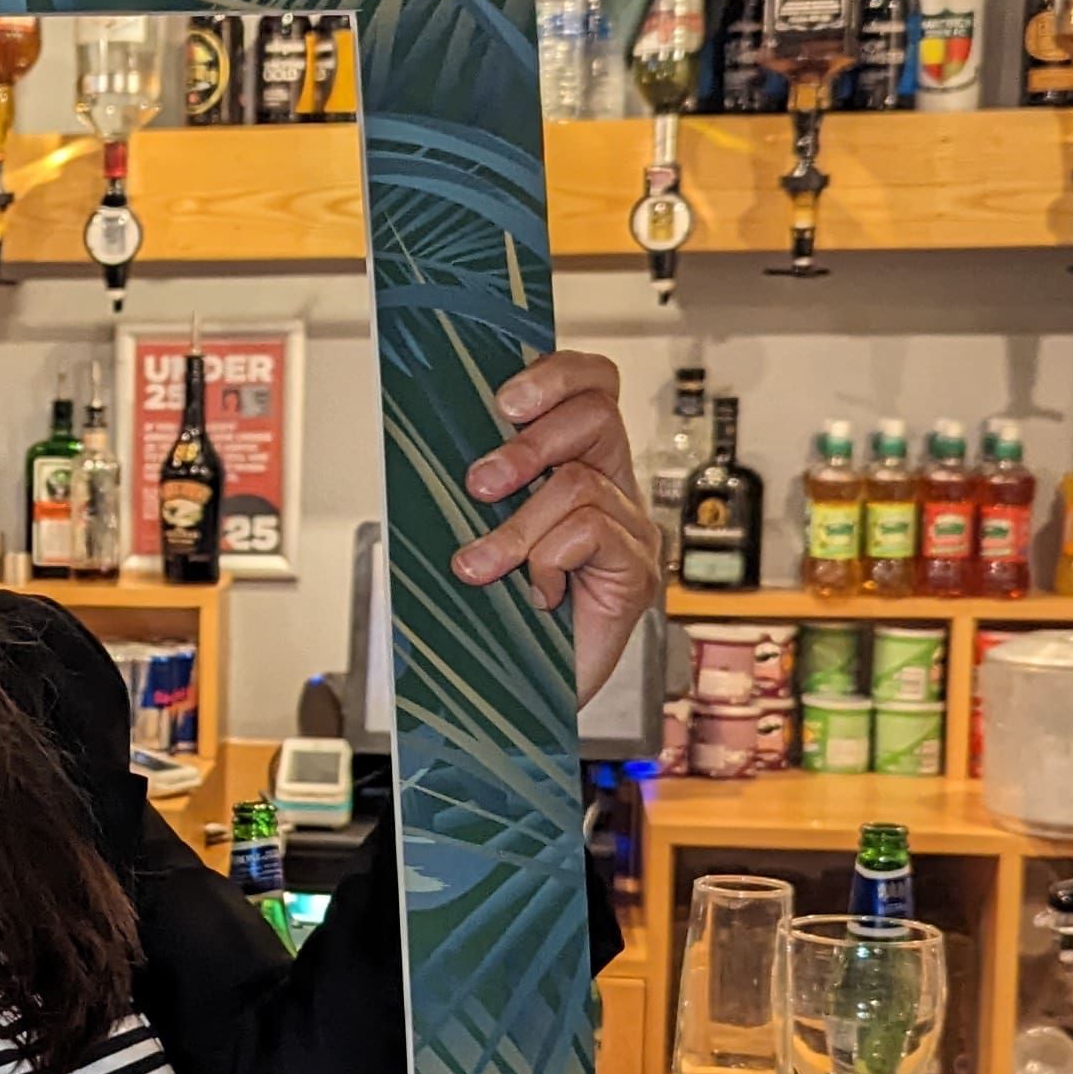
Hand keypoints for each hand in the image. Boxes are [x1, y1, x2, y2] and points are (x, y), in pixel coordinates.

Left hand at [452, 350, 662, 710]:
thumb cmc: (500, 615)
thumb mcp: (479, 531)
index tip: (502, 401)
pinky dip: (547, 561)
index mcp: (580, 464)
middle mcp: (613, 489)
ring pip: (579, 484)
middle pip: (597, 414)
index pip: (592, 385)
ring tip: (484, 566)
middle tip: (479, 485)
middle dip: (527, 444)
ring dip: (517, 526)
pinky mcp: (635, 573)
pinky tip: (538, 594)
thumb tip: (437, 439)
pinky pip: (589, 533)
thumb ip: (483, 485)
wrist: (520, 699)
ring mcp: (630, 530)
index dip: (557, 374)